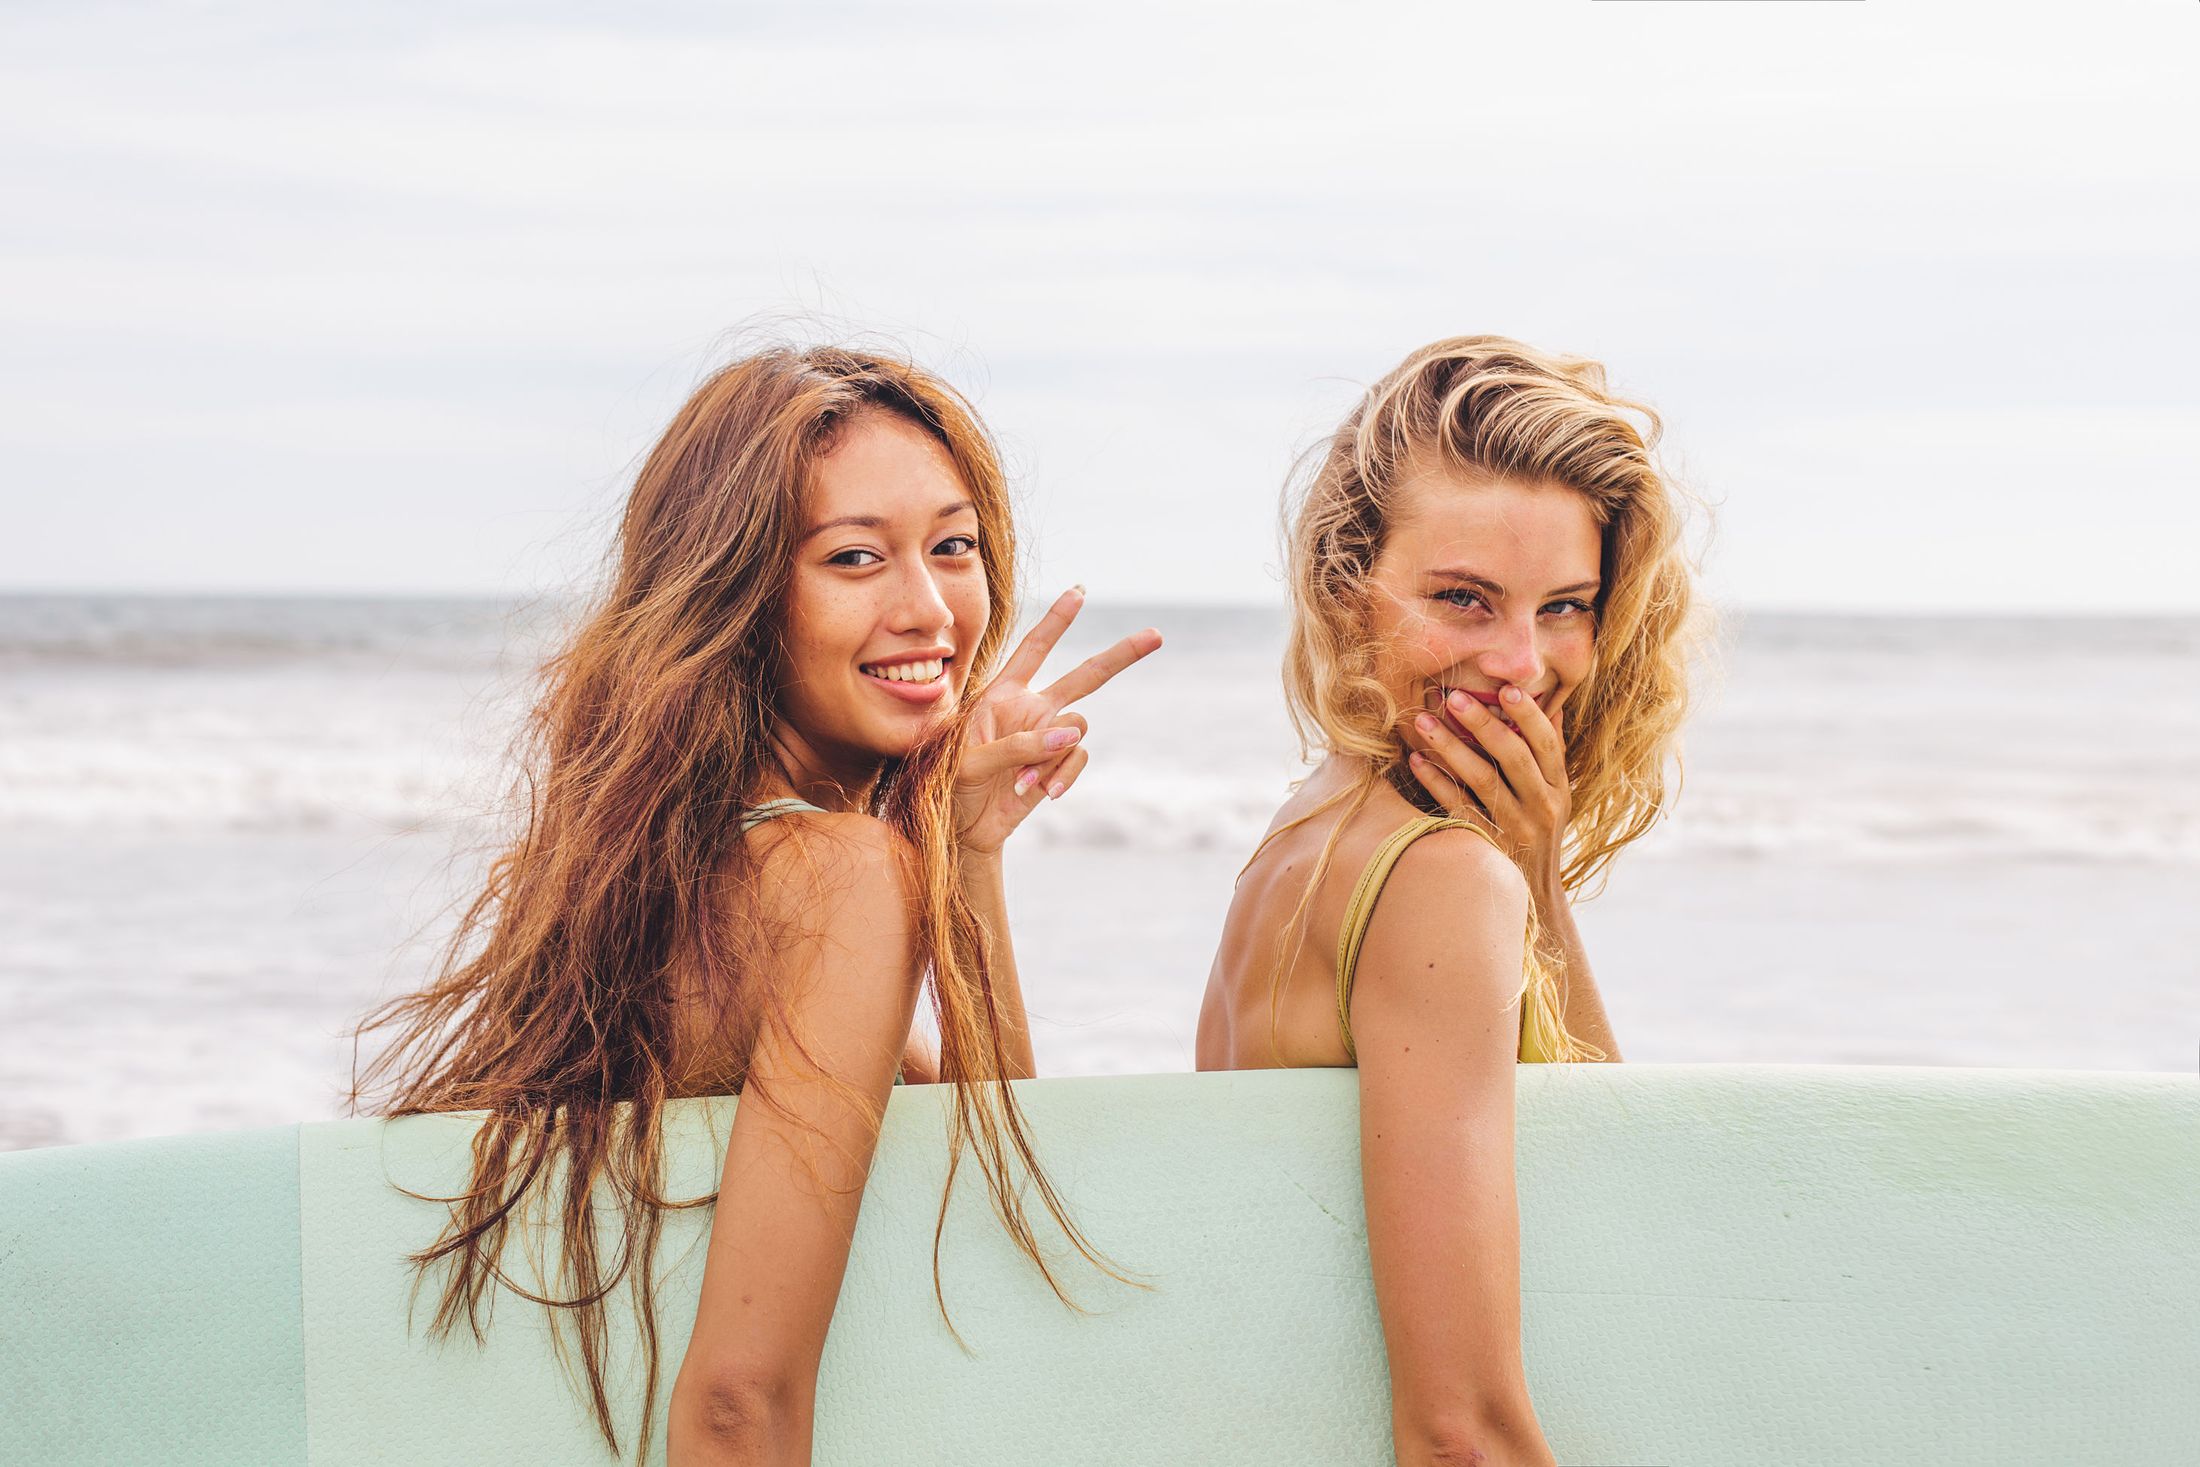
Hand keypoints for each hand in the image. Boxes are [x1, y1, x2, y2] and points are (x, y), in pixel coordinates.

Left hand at [954, 587, 1161, 855]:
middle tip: (1156, 635)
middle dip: (1120, 655)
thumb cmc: (950, 785)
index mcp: (1002, 694)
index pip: (1033, 649)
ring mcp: (1048, 738)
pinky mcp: (1058, 766)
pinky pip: (1077, 759)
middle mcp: (1031, 709)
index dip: (1056, 621)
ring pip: (1078, 727)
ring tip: (1019, 781)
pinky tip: (1040, 792)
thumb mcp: (970, 759)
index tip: (1078, 592)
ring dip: (1053, 754)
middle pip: (1084, 676)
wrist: (962, 828)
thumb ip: (1018, 743)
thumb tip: (1072, 734)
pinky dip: (1062, 775)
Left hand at [1404, 685, 1570, 887]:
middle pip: (1513, 757)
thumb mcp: (1556, 798)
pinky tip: (1416, 761)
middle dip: (1483, 723)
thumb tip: (1547, 705)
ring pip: (1483, 781)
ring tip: (1424, 722)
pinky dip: (1436, 783)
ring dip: (1451, 747)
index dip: (1529, 714)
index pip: (1548, 743)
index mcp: (1560, 788)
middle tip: (1453, 697)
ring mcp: (1516, 829)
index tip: (1506, 688)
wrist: (1535, 899)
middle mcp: (1543, 807)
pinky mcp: (1489, 846)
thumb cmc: (1539, 835)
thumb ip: (1550, 754)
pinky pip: (1458, 809)